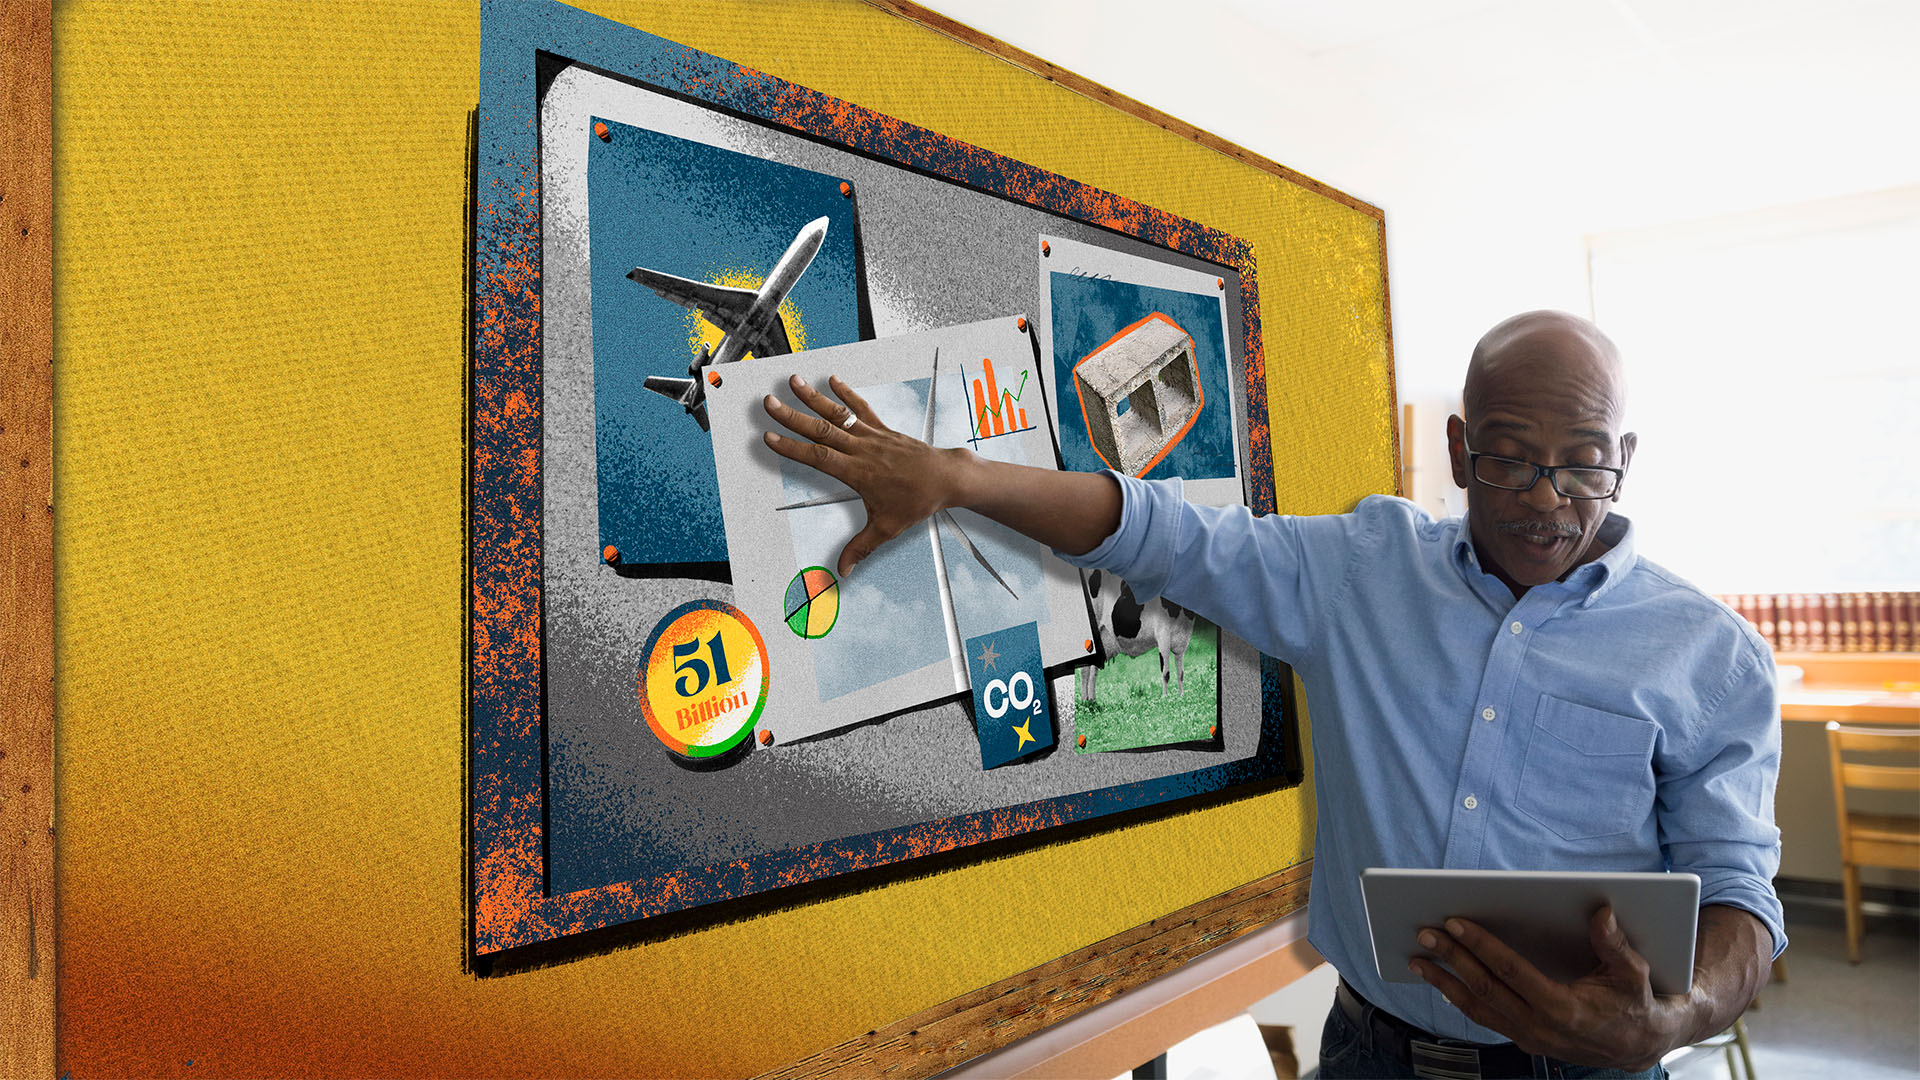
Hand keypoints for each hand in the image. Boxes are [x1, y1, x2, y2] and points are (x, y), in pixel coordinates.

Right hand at [762, 374, 966, 577]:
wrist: (946, 479)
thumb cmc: (918, 501)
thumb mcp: (887, 528)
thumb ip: (860, 548)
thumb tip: (843, 571)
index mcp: (858, 473)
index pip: (818, 457)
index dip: (792, 447)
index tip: (770, 437)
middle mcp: (862, 450)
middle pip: (821, 430)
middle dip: (792, 416)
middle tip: (769, 402)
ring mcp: (872, 436)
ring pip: (838, 414)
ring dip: (813, 397)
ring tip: (793, 381)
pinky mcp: (883, 429)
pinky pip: (861, 409)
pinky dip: (847, 394)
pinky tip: (833, 380)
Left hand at [1408, 906, 1686, 1070]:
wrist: (1639, 1044)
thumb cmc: (1636, 1001)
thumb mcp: (1634, 972)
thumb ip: (1614, 944)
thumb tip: (1601, 913)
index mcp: (1564, 1009)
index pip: (1511, 972)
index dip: (1481, 946)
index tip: (1455, 923)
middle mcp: (1541, 1028)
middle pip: (1484, 989)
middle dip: (1451, 959)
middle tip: (1424, 933)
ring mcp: (1530, 1038)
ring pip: (1477, 1009)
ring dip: (1444, 982)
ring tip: (1417, 959)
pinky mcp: (1524, 1040)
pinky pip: (1485, 1018)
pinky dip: (1459, 998)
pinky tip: (1441, 980)